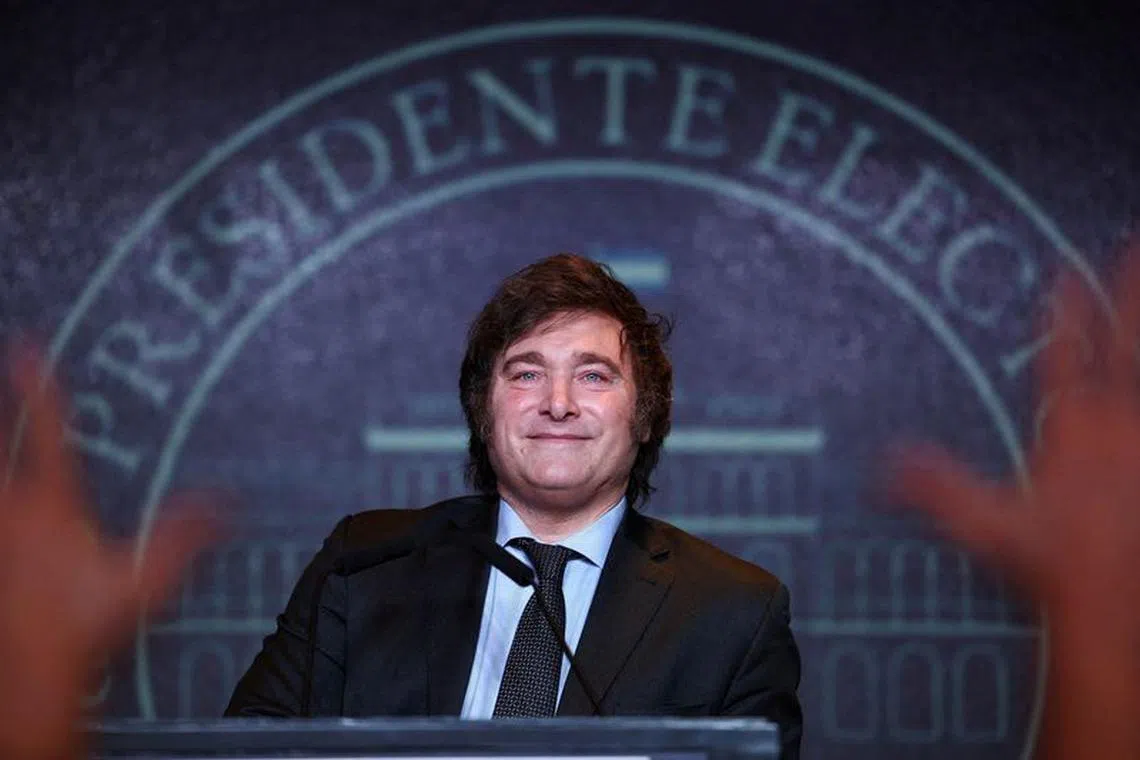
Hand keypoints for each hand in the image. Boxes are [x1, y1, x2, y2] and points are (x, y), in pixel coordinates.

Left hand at [0, 344, 218, 759]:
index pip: (49, 434)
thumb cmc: (84, 622)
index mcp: (53, 506)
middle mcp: (11, 513)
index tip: (25, 348)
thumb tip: (228, 503)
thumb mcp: (146, 578)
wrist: (31, 669)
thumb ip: (185, 535)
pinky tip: (0, 513)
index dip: (37, 388)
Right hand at [887, 241, 1139, 758]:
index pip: (1063, 357)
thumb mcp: (986, 525)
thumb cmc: (1057, 562)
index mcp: (1071, 430)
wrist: (1117, 596)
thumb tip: (882, 465)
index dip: (1064, 311)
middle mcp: (1118, 425)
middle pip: (1125, 342)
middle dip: (1129, 292)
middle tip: (1132, 245)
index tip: (1066, 271)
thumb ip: (935, 488)